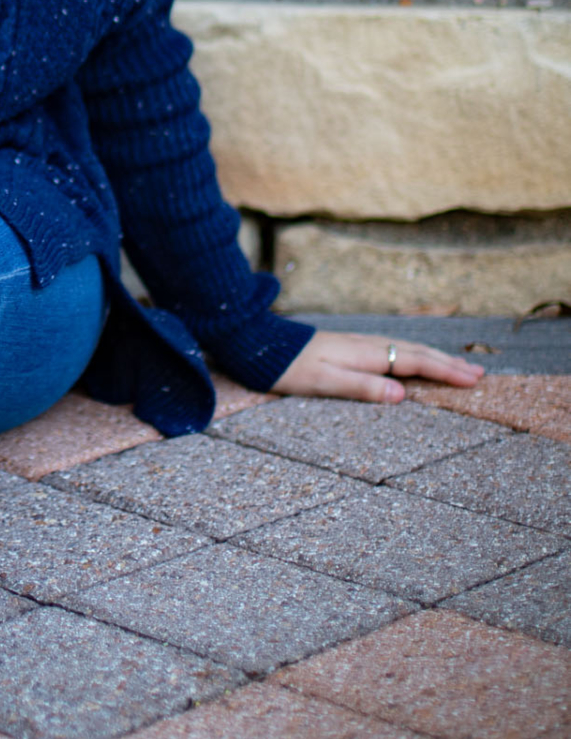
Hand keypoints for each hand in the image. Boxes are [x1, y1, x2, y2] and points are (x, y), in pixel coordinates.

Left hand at [272, 329, 485, 404]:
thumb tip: (402, 395)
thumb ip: (362, 387)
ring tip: (458, 366)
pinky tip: (415, 359)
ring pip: (407, 349)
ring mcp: (359, 344)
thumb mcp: (323, 382)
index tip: (473, 381)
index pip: (415, 362)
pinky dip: (415, 355)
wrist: (258, 343)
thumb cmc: (288, 367)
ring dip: (435, 357)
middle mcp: (366, 345)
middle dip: (449, 363)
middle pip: (417, 352)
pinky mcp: (350, 347)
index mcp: (365, 353)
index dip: (445, 372)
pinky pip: (393, 349)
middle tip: (479, 374)